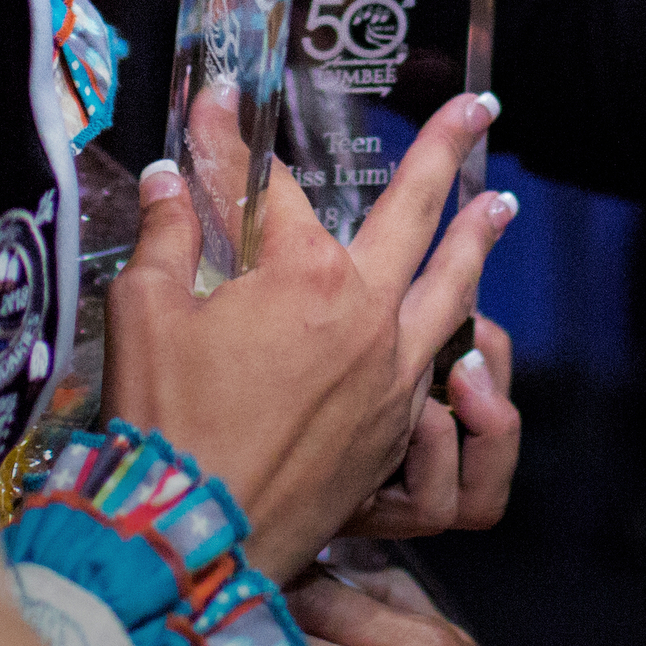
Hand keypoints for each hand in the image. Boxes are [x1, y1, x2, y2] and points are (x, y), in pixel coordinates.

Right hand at [104, 87, 514, 573]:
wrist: (196, 537)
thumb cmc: (166, 423)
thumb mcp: (144, 313)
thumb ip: (167, 235)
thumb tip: (168, 179)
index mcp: (304, 275)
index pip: (274, 190)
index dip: (237, 148)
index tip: (223, 108)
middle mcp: (366, 315)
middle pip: (414, 214)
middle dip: (445, 151)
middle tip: (480, 110)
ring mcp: (390, 375)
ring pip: (449, 291)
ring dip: (475, 243)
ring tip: (501, 207)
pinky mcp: (391, 429)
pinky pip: (434, 365)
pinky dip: (448, 330)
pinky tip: (452, 323)